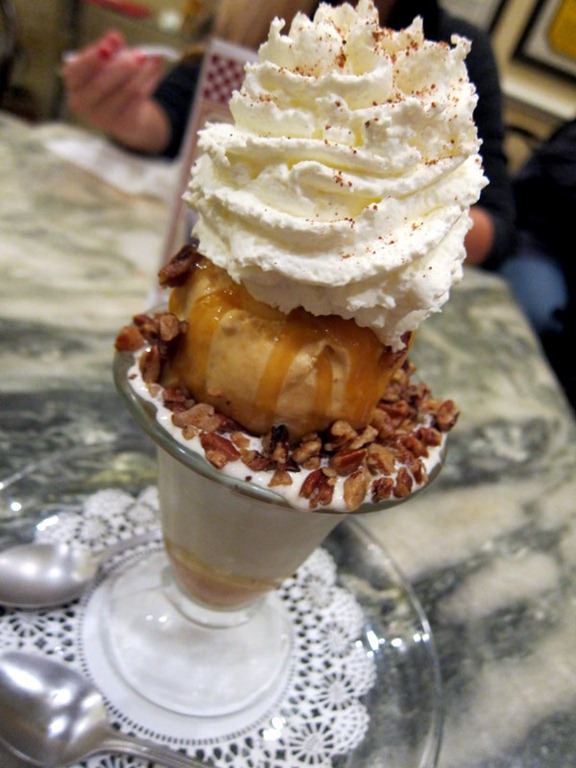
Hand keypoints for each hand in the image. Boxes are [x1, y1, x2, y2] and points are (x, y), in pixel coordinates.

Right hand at [62, 30, 170, 153]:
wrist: (125, 113)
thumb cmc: (112, 80)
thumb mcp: (109, 61)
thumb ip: (111, 49)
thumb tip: (116, 38)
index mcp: (74, 82)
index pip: (77, 70)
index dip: (92, 57)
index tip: (109, 44)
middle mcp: (83, 103)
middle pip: (101, 85)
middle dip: (121, 66)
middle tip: (139, 53)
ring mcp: (102, 117)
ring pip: (125, 91)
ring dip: (141, 72)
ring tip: (148, 58)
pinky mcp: (122, 123)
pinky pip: (138, 100)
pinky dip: (148, 81)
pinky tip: (154, 69)